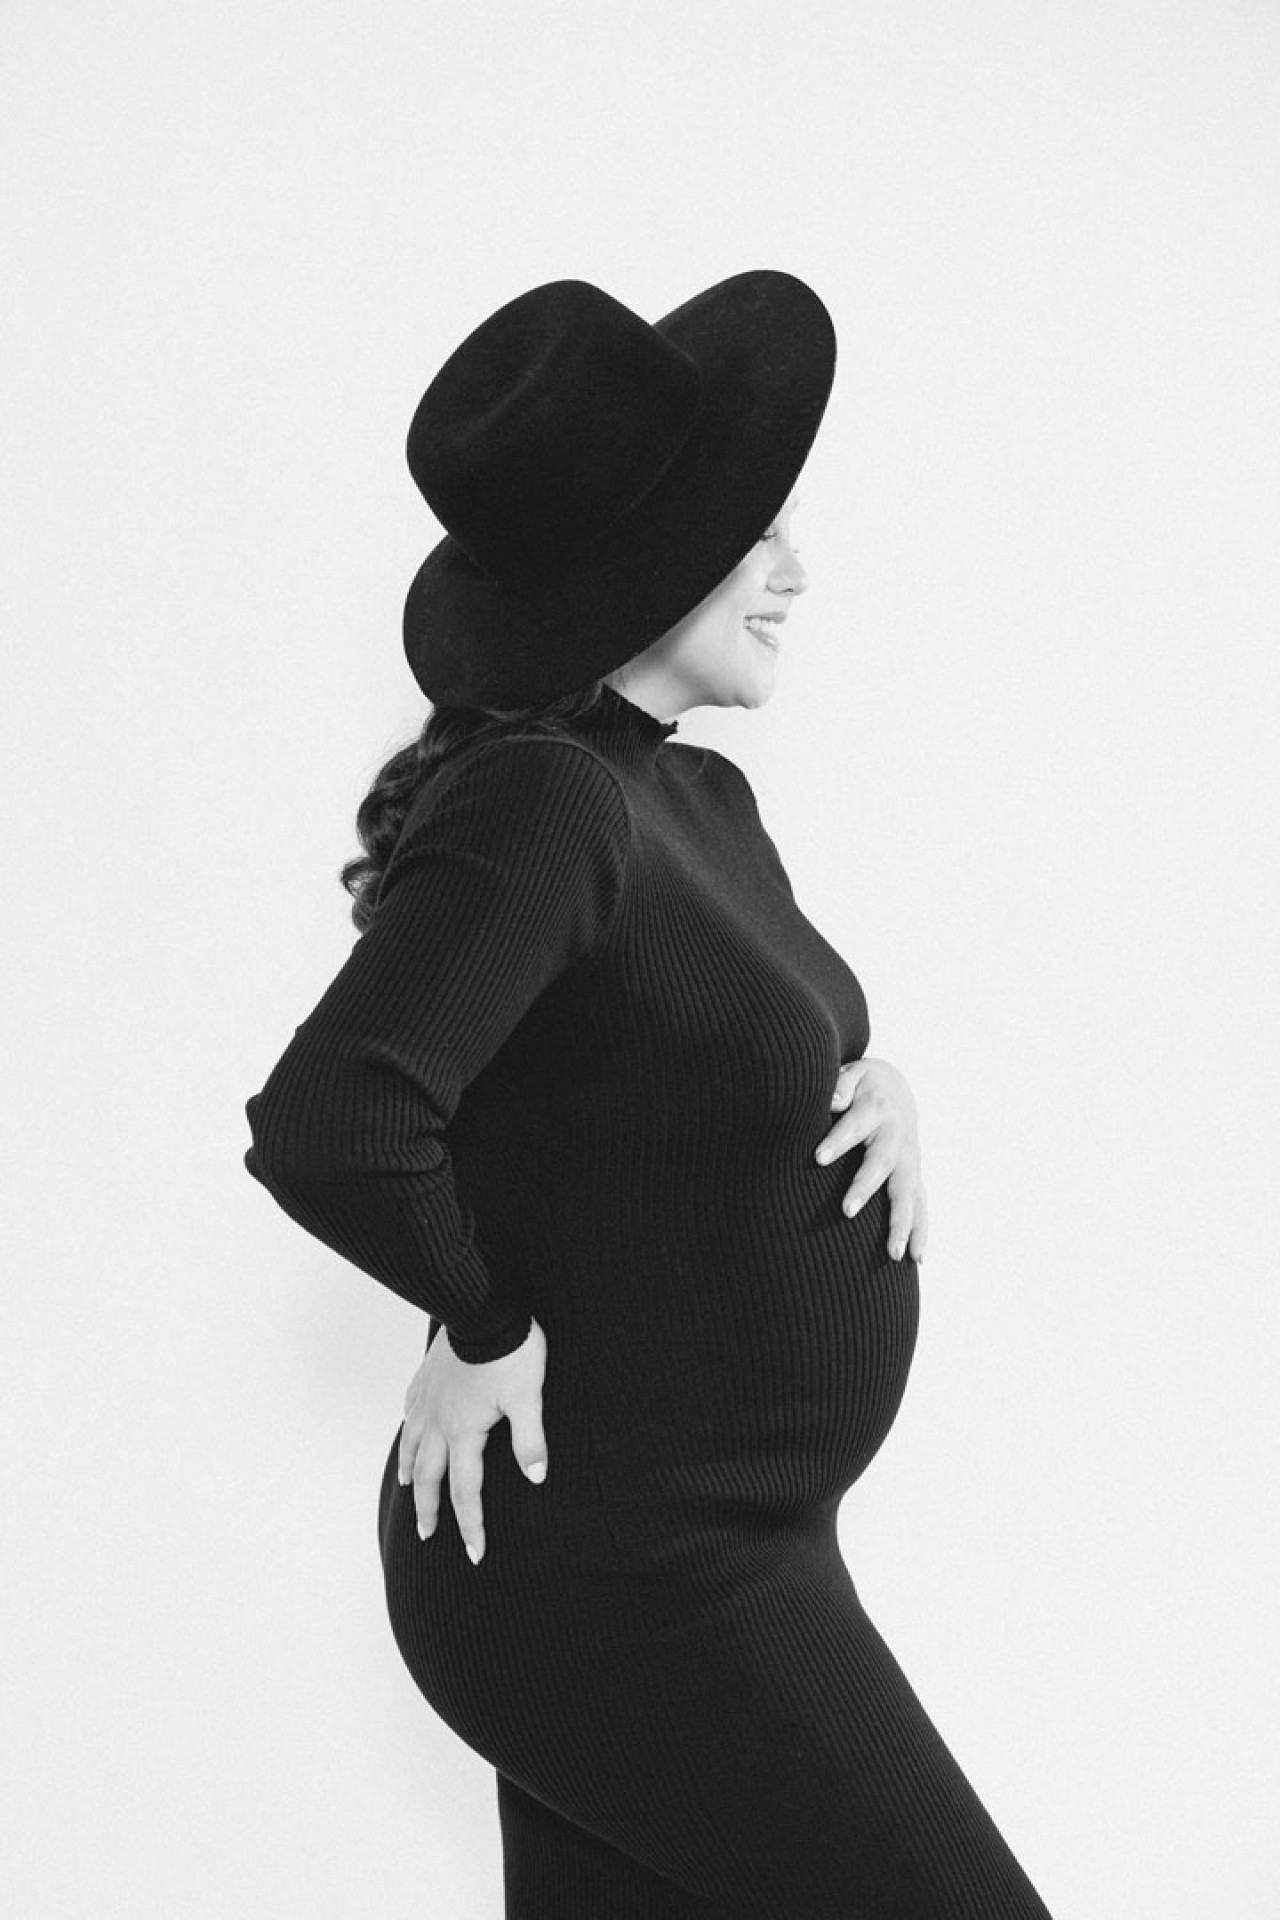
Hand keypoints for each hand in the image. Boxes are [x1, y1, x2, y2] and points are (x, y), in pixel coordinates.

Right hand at [396, 1316, 547, 1565]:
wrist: (481, 1307)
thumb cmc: (510, 1351)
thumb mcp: (528, 1397)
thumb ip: (530, 1439)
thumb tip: (536, 1477)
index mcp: (464, 1432)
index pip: (466, 1491)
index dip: (471, 1525)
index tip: (475, 1554)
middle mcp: (438, 1421)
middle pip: (431, 1476)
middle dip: (431, 1510)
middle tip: (427, 1536)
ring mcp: (428, 1398)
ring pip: (414, 1444)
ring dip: (413, 1472)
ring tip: (410, 1489)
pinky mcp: (426, 1377)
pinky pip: (411, 1410)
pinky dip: (409, 1430)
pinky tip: (410, 1431)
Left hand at [814, 1057, 927, 1263]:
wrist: (895, 1089)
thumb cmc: (863, 1085)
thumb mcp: (852, 1074)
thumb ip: (841, 1085)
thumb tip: (832, 1100)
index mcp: (876, 1108)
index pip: (855, 1124)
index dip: (838, 1140)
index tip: (818, 1157)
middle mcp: (896, 1136)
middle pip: (882, 1163)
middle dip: (865, 1186)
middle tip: (846, 1211)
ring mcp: (909, 1159)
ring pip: (906, 1192)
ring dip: (900, 1223)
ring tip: (892, 1253)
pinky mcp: (913, 1176)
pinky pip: (920, 1205)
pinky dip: (919, 1231)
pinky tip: (916, 1258)